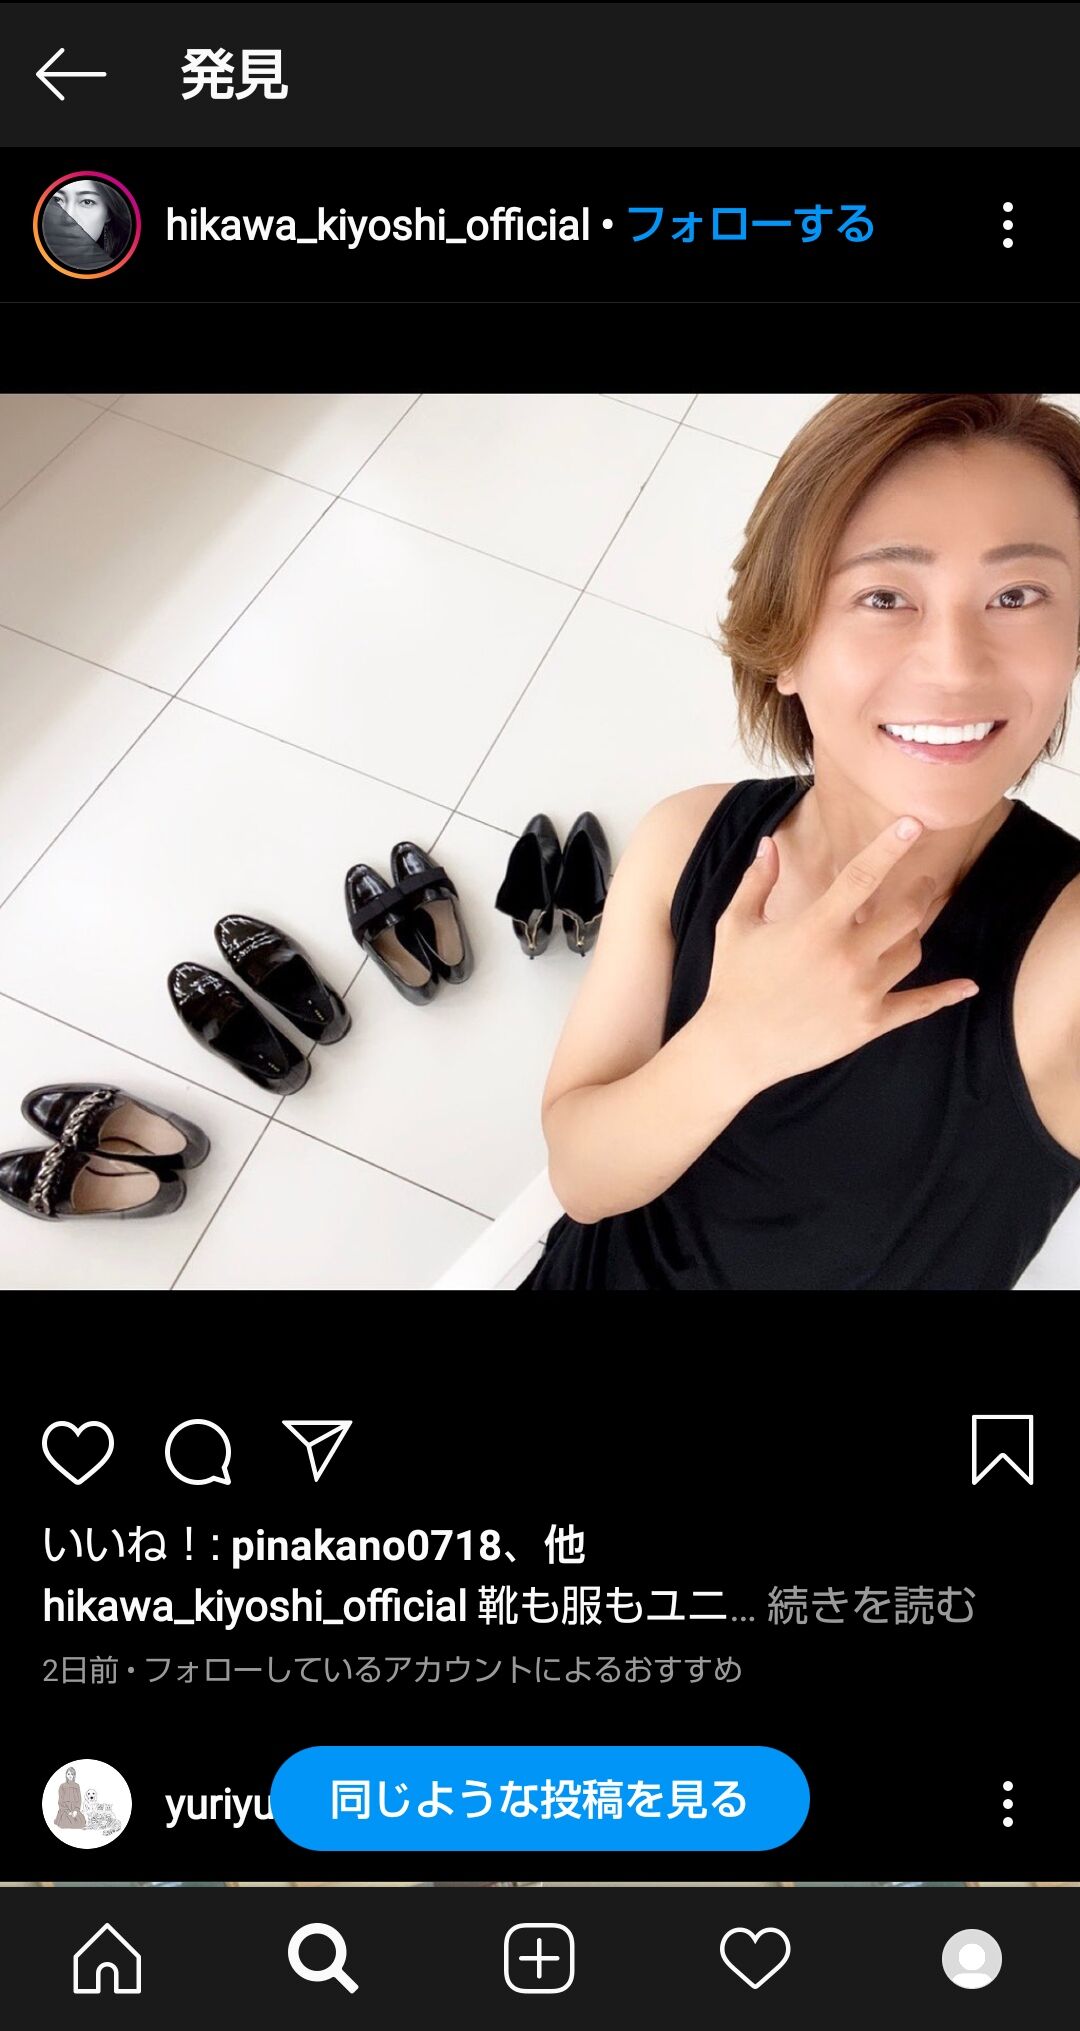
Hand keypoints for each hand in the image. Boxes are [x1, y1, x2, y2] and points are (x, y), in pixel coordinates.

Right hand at [703, 815, 978, 1092]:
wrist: (735, 1047)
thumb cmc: (733, 982)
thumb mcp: (737, 925)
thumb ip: (757, 881)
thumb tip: (768, 843)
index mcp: (818, 928)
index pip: (864, 876)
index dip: (891, 846)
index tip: (914, 823)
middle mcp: (848, 958)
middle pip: (907, 912)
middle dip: (919, 890)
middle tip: (921, 880)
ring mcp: (864, 993)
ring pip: (912, 951)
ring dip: (912, 933)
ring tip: (901, 927)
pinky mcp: (871, 1024)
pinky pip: (920, 1004)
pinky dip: (946, 994)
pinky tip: (967, 986)